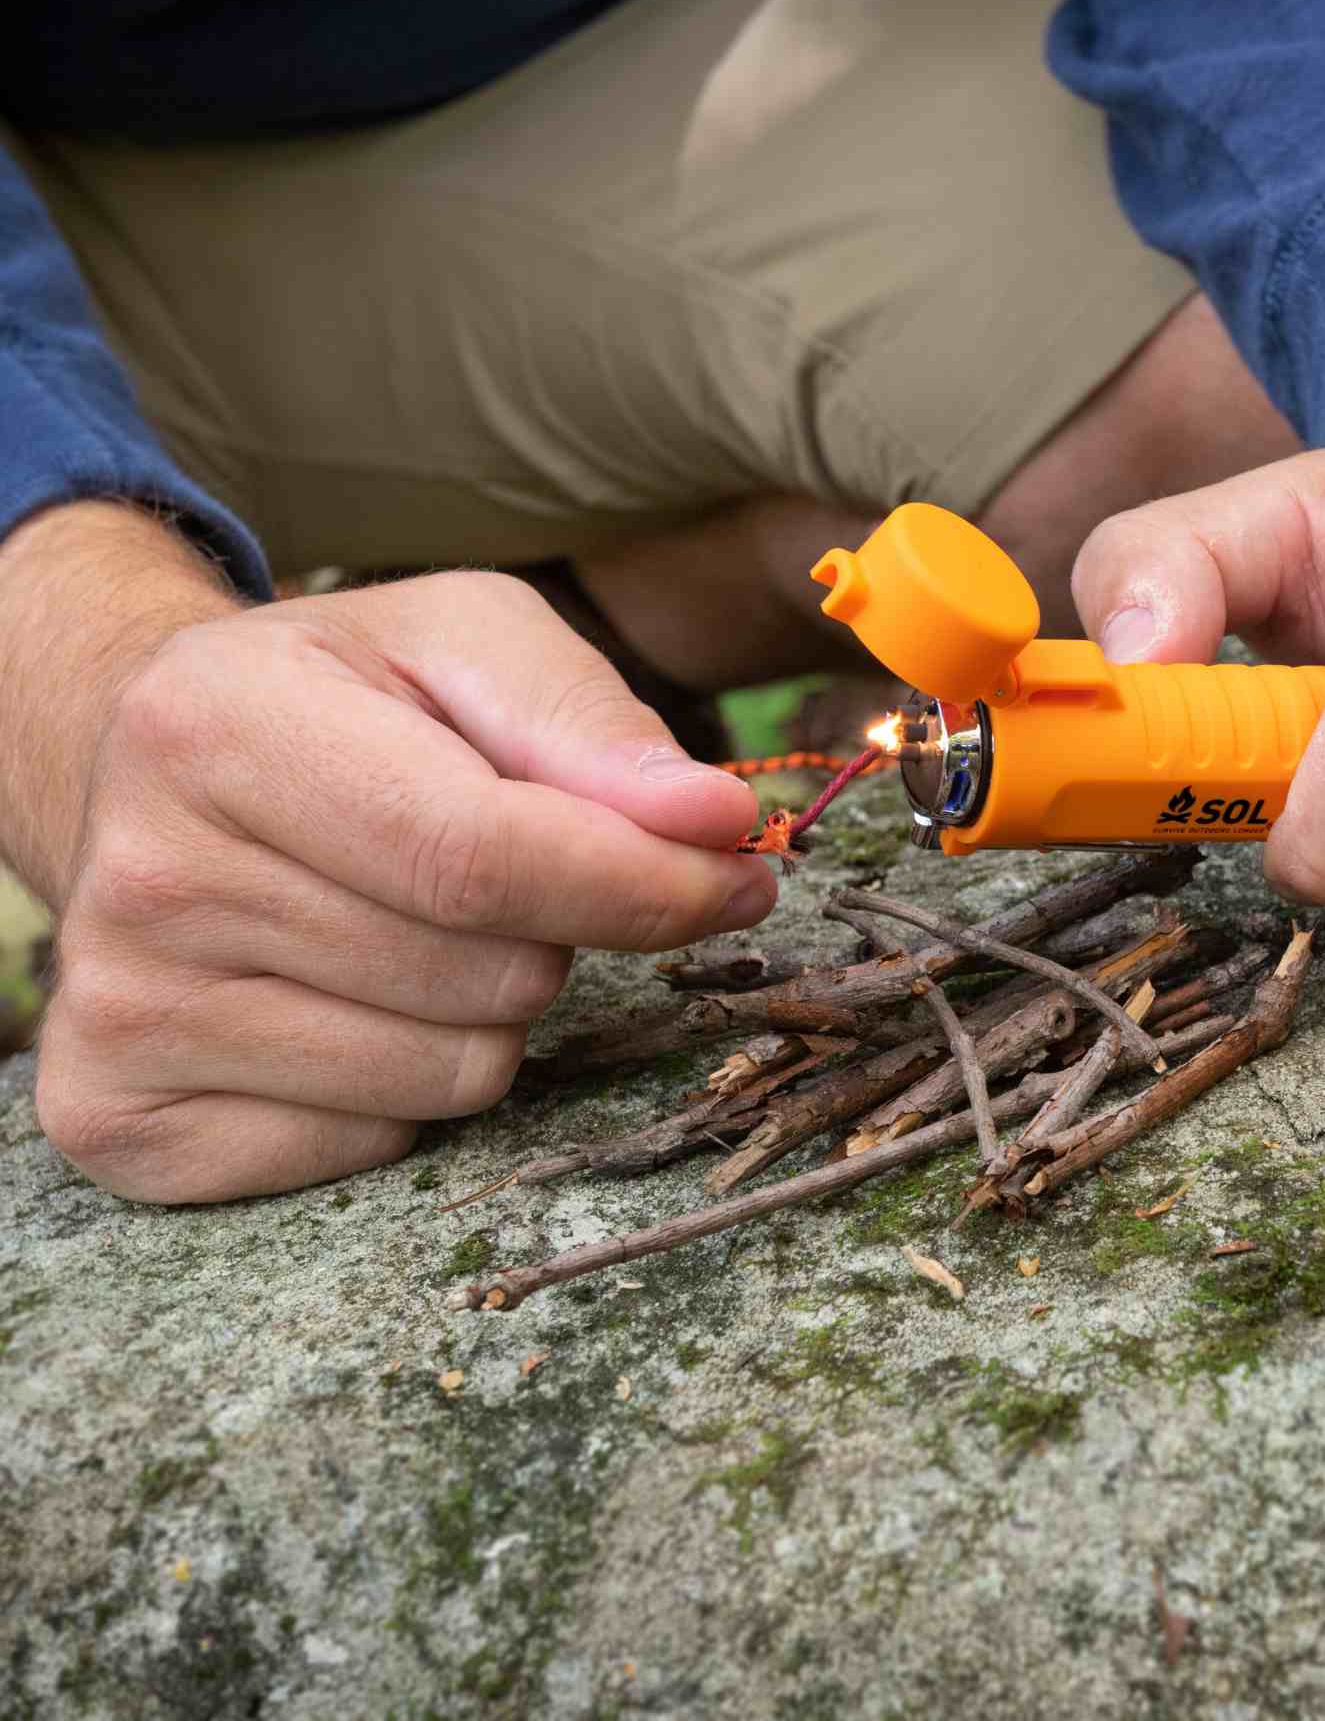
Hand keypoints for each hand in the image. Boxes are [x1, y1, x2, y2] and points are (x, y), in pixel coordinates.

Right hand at [5, 509, 772, 1199]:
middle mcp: (145, 879)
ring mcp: (120, 1015)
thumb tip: (715, 826)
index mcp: (220, 726)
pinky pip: (379, 1145)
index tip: (738, 878)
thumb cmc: (344, 699)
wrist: (159, 774)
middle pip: (486, 977)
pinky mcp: (125, 1122)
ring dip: (492, 1011)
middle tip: (498, 869)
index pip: (478, 856)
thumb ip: (592, 725)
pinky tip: (345, 998)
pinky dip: (409, 1087)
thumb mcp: (464, 644)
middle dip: (558, 934)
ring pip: (453, 1077)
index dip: (642, 885)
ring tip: (413, 924)